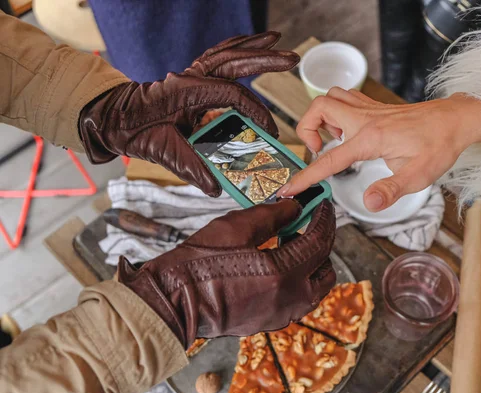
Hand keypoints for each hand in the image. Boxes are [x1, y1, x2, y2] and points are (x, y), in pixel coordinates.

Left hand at [78, 32, 298, 196]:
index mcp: (186, 92)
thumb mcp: (164, 153)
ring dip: (253, 47)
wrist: (112, 119)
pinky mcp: (191, 77)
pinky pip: (216, 57)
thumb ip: (192, 168)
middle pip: (234, 62)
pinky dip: (234, 49)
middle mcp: (190, 77)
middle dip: (265, 59)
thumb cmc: (134, 132)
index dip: (255, 111)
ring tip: (278, 40)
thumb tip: (216, 188)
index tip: (269, 130)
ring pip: (227, 53)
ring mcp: (190, 73)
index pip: (231, 95)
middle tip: (292, 58)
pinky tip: (248, 45)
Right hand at [118, 199, 335, 348]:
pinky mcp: (268, 323)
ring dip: (310, 266)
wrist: (172, 301)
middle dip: (323, 247)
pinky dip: (296, 282)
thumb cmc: (198, 263)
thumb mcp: (236, 227)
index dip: (325, 219)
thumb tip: (296, 207)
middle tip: (307, 227)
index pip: (320, 242)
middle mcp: (288, 300)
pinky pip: (295, 301)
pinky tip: (275, 266)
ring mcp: (279, 315)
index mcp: (283, 274)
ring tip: (287, 245)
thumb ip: (273, 215)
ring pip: (314, 290)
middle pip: (326, 271)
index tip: (323, 206)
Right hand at [278, 89, 480, 211]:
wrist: (457, 120)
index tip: (288, 188)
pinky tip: (347, 130)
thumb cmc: (439, 145)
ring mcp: (370, 109)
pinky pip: (345, 98)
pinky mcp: (375, 107)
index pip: (329, 159)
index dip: (306, 176)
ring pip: (330, 97)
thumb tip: (369, 203)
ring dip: (321, 117)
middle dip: (307, 129)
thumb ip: (391, 189)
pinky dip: (336, 111)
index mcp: (371, 139)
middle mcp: (365, 118)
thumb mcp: (419, 175)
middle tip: (318, 151)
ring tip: (331, 140)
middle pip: (319, 107)